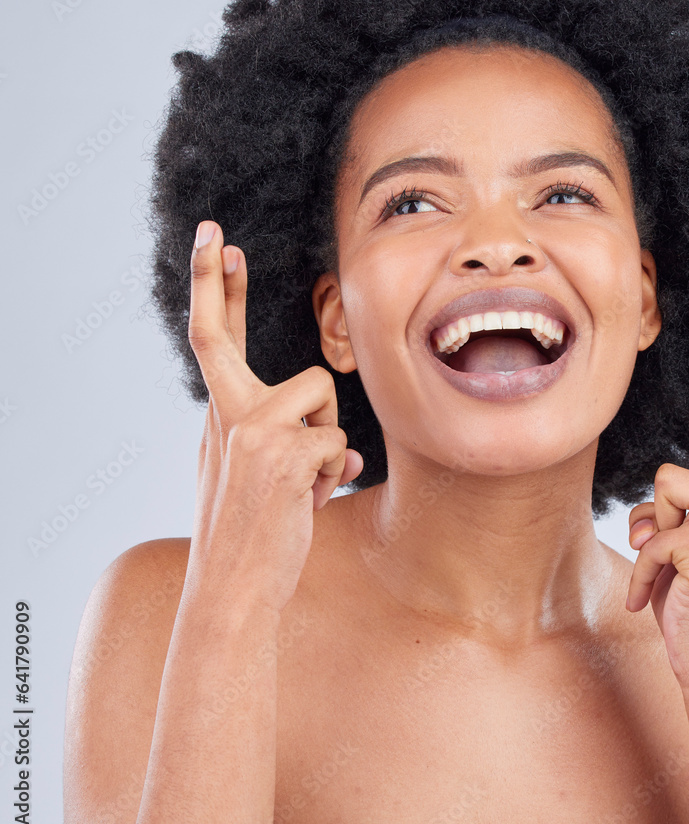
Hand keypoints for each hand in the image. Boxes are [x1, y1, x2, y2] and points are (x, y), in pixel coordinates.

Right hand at [185, 220, 363, 613]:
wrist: (234, 589)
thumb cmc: (254, 535)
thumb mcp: (253, 480)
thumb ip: (286, 450)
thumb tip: (343, 448)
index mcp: (221, 419)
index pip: (213, 343)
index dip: (212, 292)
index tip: (215, 244)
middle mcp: (226, 417)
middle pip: (217, 335)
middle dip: (210, 280)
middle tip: (211, 233)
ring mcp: (249, 432)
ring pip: (321, 395)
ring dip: (326, 440)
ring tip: (305, 481)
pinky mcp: (281, 453)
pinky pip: (337, 440)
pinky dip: (334, 474)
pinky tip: (309, 500)